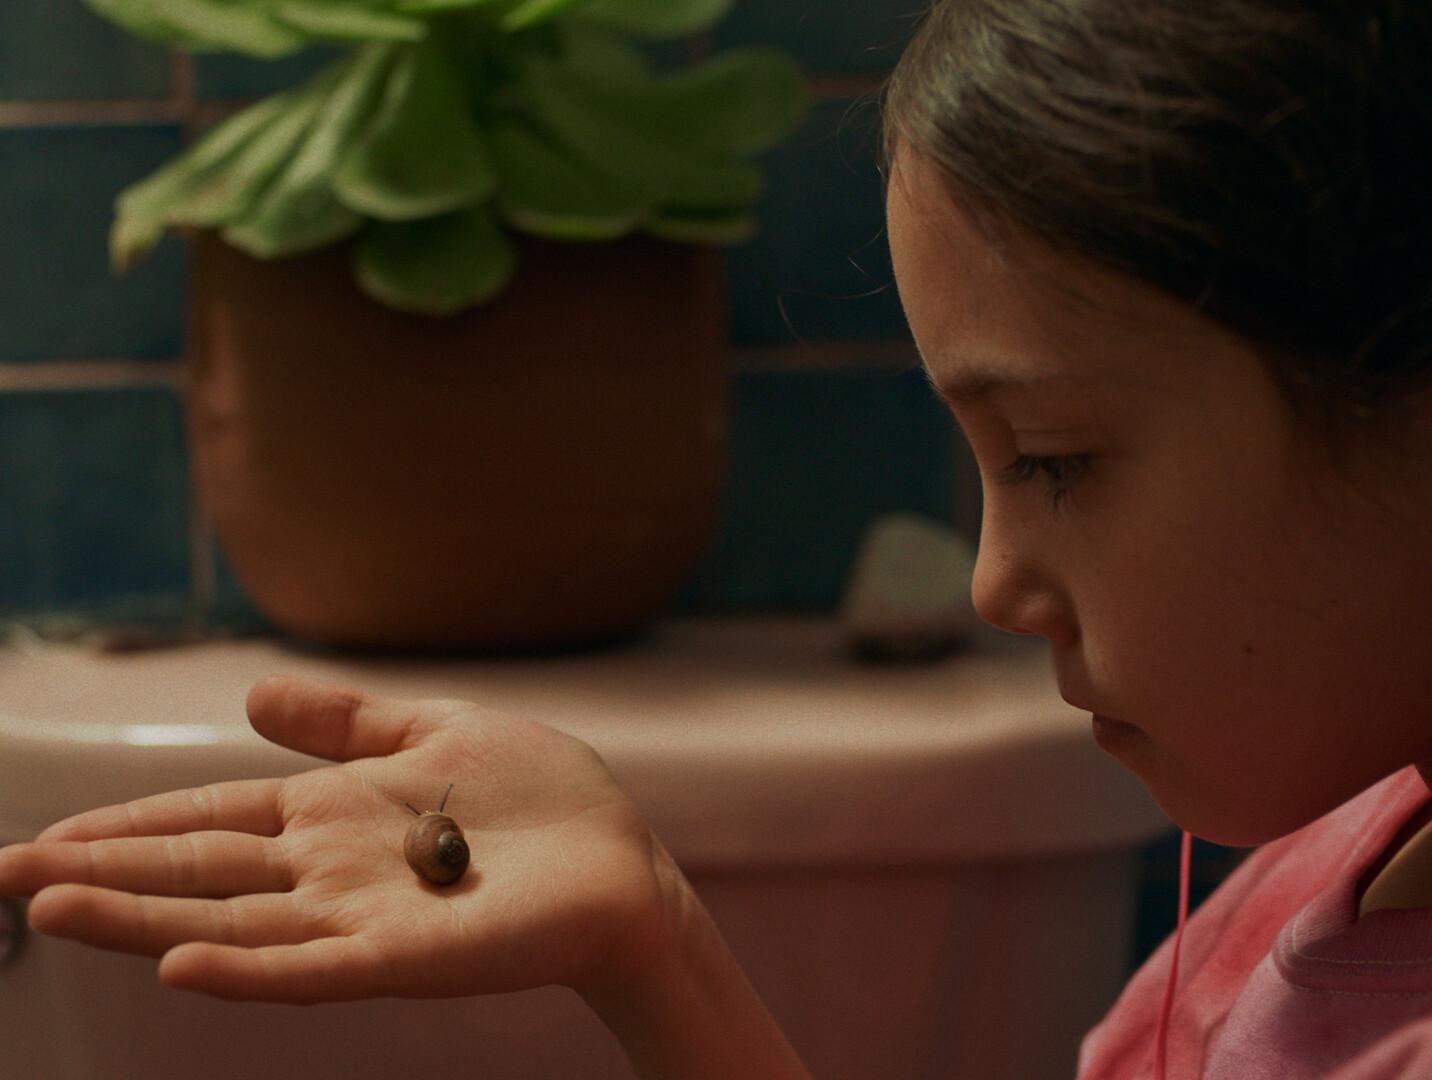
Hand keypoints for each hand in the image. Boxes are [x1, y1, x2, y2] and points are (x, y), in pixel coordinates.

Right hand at [0, 676, 677, 1003]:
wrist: (621, 863)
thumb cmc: (542, 801)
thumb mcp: (435, 733)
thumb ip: (346, 722)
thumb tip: (249, 695)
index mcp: (333, 814)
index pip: (210, 821)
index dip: (130, 825)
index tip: (47, 832)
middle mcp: (329, 870)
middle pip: (195, 872)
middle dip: (100, 871)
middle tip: (2, 873)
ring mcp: (360, 917)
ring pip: (228, 921)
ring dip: (137, 919)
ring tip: (46, 909)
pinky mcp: (404, 956)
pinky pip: (312, 967)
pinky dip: (245, 968)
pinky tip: (177, 964)